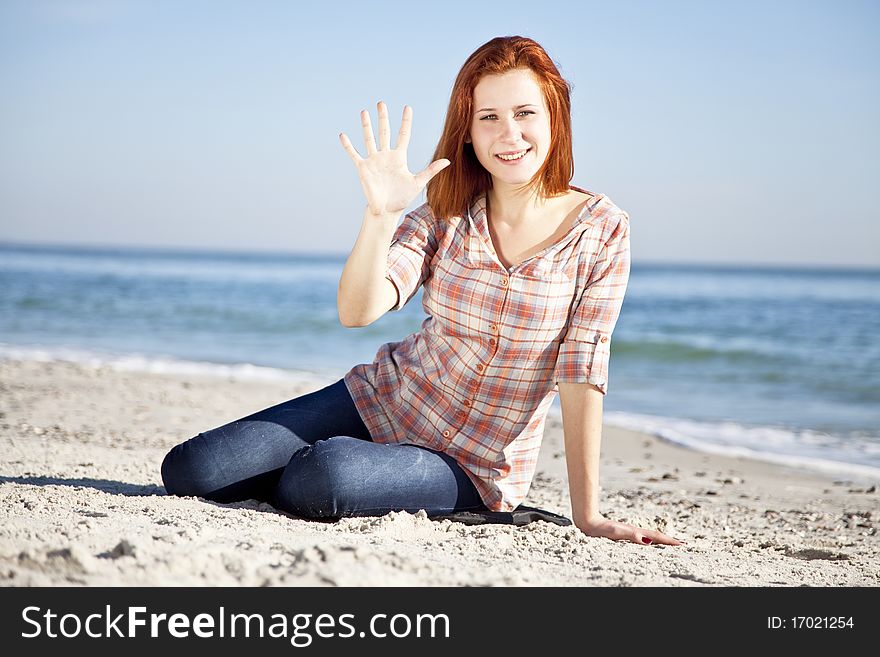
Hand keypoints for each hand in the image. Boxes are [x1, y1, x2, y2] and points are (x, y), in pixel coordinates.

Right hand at [339, 101, 450, 216]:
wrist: (386, 211)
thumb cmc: (402, 198)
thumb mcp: (419, 182)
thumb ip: (431, 170)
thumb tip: (448, 161)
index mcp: (399, 157)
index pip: (403, 135)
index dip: (405, 122)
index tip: (407, 108)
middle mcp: (386, 156)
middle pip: (384, 132)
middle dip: (383, 118)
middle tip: (381, 103)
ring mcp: (374, 161)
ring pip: (369, 139)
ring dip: (366, 126)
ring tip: (364, 112)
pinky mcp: (363, 168)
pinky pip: (354, 154)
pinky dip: (348, 146)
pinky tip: (343, 135)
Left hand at [576, 515, 685, 545]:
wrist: (589, 523)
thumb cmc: (602, 529)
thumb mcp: (617, 532)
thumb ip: (632, 536)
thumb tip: (648, 541)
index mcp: (636, 532)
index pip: (656, 537)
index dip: (669, 542)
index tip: (683, 545)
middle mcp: (636, 532)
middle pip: (656, 536)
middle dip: (670, 541)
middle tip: (684, 545)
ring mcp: (631, 532)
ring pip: (651, 537)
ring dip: (662, 540)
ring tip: (672, 544)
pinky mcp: (625, 534)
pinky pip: (644, 538)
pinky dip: (652, 540)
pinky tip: (651, 542)